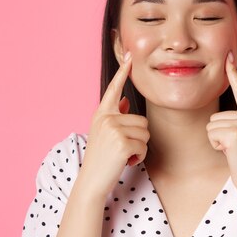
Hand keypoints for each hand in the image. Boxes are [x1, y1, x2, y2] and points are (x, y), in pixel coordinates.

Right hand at [78, 52, 149, 198]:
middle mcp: (106, 118)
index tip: (130, 55)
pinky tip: (126, 162)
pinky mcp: (122, 143)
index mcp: (101, 113)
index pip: (114, 88)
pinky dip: (139, 157)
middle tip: (122, 150)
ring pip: (145, 133)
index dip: (123, 72)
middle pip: (142, 120)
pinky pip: (144, 146)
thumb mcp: (104, 133)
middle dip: (138, 138)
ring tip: (122, 155)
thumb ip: (114, 115)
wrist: (91, 181)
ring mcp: (113, 130)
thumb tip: (124, 100)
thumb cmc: (100, 158)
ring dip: (139, 148)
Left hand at [206, 51, 236, 197]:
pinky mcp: (236, 133)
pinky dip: (216, 145)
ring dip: (216, 140)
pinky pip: (211, 133)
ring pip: (211, 124)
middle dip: (218, 133)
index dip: (233, 72)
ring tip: (232, 150)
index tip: (229, 55)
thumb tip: (222, 115)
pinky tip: (229, 152)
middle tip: (234, 147)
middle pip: (215, 115)